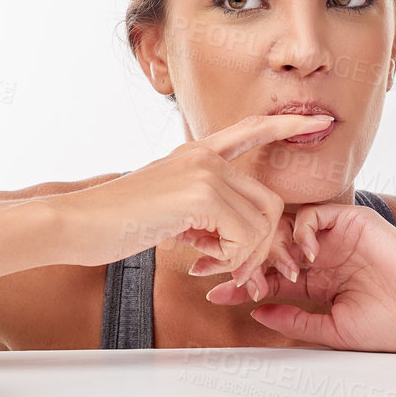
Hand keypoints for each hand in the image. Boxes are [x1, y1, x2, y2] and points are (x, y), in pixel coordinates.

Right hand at [54, 112, 333, 281]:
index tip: (320, 121)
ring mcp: (204, 170)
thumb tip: (239, 243)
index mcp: (196, 153)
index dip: (287, 126)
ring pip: (262, 221)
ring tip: (216, 270)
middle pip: (269, 200)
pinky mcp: (200, 193)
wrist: (75, 223)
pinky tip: (201, 262)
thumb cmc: (115, 223)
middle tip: (248, 275)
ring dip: (247, 258)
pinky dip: (231, 260)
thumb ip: (205, 214)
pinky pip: (244, 235)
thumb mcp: (168, 210)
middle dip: (266, 245)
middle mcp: (204, 155)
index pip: (251, 130)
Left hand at [204, 202, 395, 351]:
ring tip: (252, 264)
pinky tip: (304, 255)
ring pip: (287, 228)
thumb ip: (295, 319)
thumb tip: (257, 312)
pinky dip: (302, 230)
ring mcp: (336, 237)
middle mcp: (324, 256)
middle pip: (271, 248)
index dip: (242, 283)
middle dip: (240, 257)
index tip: (214, 295)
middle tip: (209, 267)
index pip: (271, 277)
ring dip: (266, 243)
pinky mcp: (352, 220)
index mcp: (319, 281)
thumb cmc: (393, 325)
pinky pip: (315, 214)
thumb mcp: (333, 329)